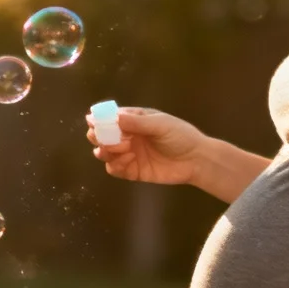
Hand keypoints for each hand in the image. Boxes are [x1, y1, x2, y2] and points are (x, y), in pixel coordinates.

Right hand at [85, 107, 206, 185]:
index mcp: (133, 120)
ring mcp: (128, 154)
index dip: (98, 120)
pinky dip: (115, 166)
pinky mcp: (132, 171)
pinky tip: (128, 161)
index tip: (92, 122)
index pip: (108, 118)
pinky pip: (114, 170)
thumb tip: (111, 116)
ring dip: (106, 151)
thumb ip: (136, 122)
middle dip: (98, 137)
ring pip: (104, 153)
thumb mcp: (159, 124)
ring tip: (123, 149)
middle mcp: (127, 136)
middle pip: (101, 136)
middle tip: (104, 139)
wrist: (196, 160)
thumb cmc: (180, 136)